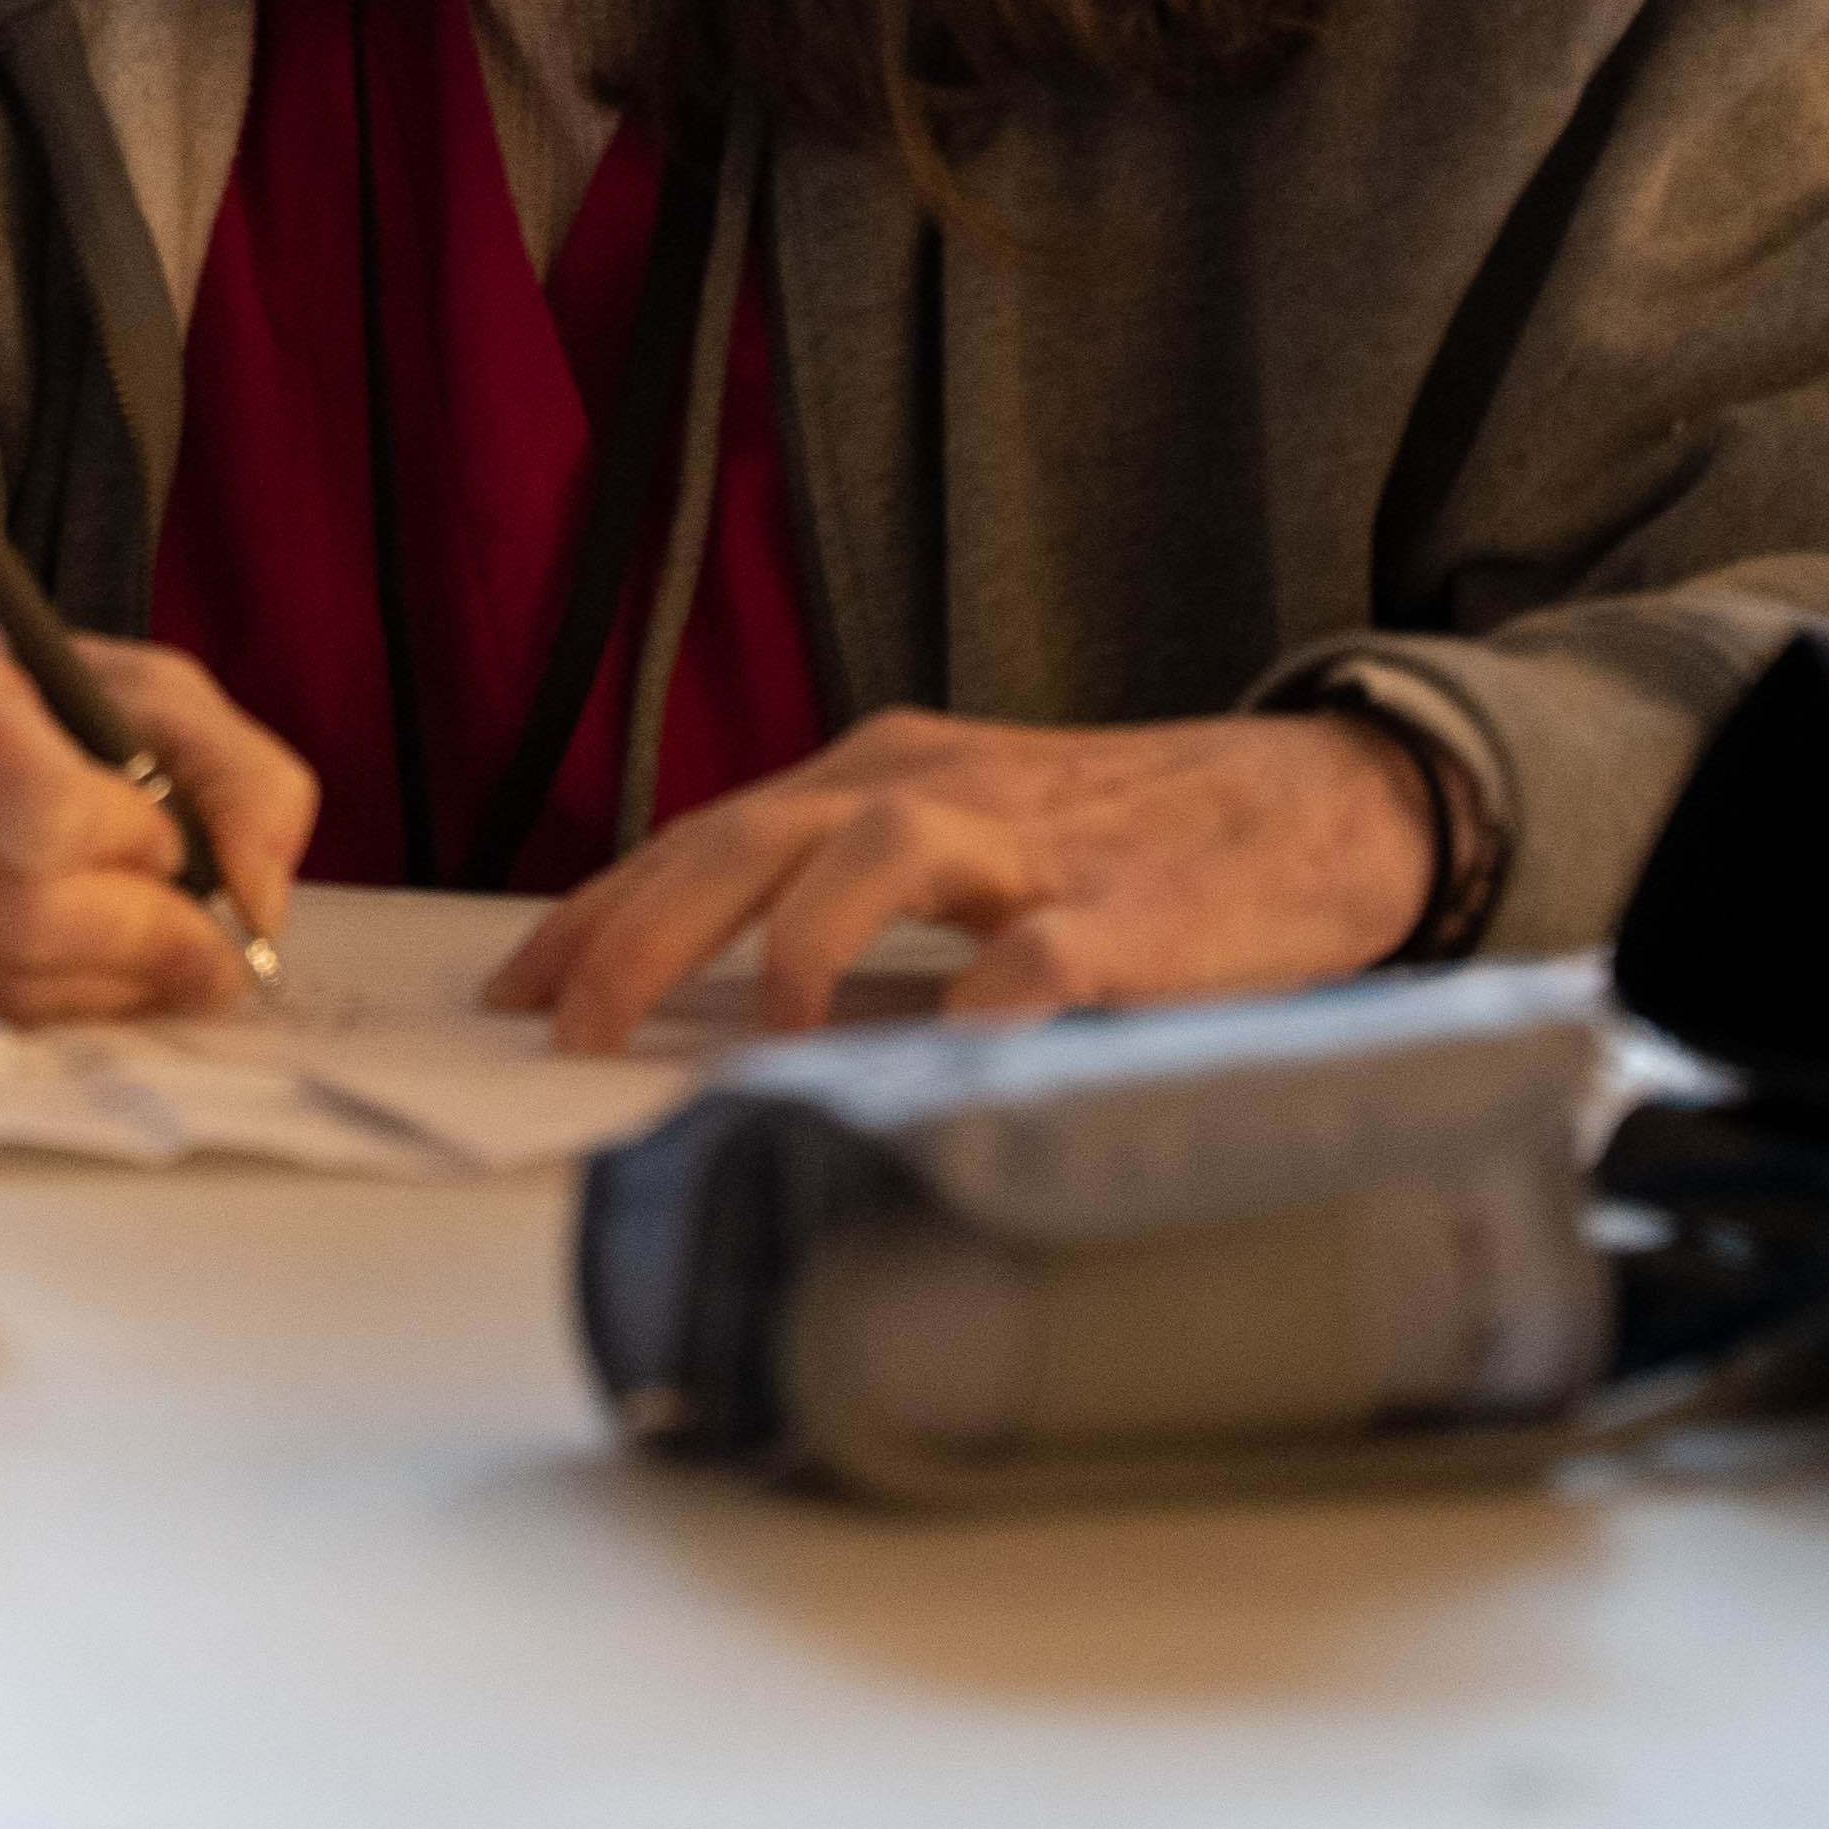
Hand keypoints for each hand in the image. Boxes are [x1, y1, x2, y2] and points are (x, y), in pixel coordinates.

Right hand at [0, 619, 318, 1023]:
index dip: (131, 843)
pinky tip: (89, 970)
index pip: (44, 810)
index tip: (164, 835)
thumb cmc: (21, 704)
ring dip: (115, 987)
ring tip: (152, 950)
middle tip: (200, 938)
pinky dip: (61, 1009)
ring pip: (4, 987)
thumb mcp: (147, 690)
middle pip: (27, 918)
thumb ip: (239, 776)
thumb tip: (257, 908)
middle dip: (146, 940)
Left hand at [483, 707, 1435, 1055]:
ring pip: (879, 854)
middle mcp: (931, 791)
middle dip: (642, 932)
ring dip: (803, 942)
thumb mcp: (958, 835)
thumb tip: (704, 994)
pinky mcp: (1136, 913)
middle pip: (750, 837)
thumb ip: (843, 890)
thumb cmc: (1117, 839)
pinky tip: (953, 1053)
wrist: (1318, 798)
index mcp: (877, 775)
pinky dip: (994, 999)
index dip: (598, 909)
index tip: (511, 991)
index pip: (701, 836)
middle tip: (567, 1029)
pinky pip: (1050, 953)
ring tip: (764, 1036)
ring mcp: (1033, 847)